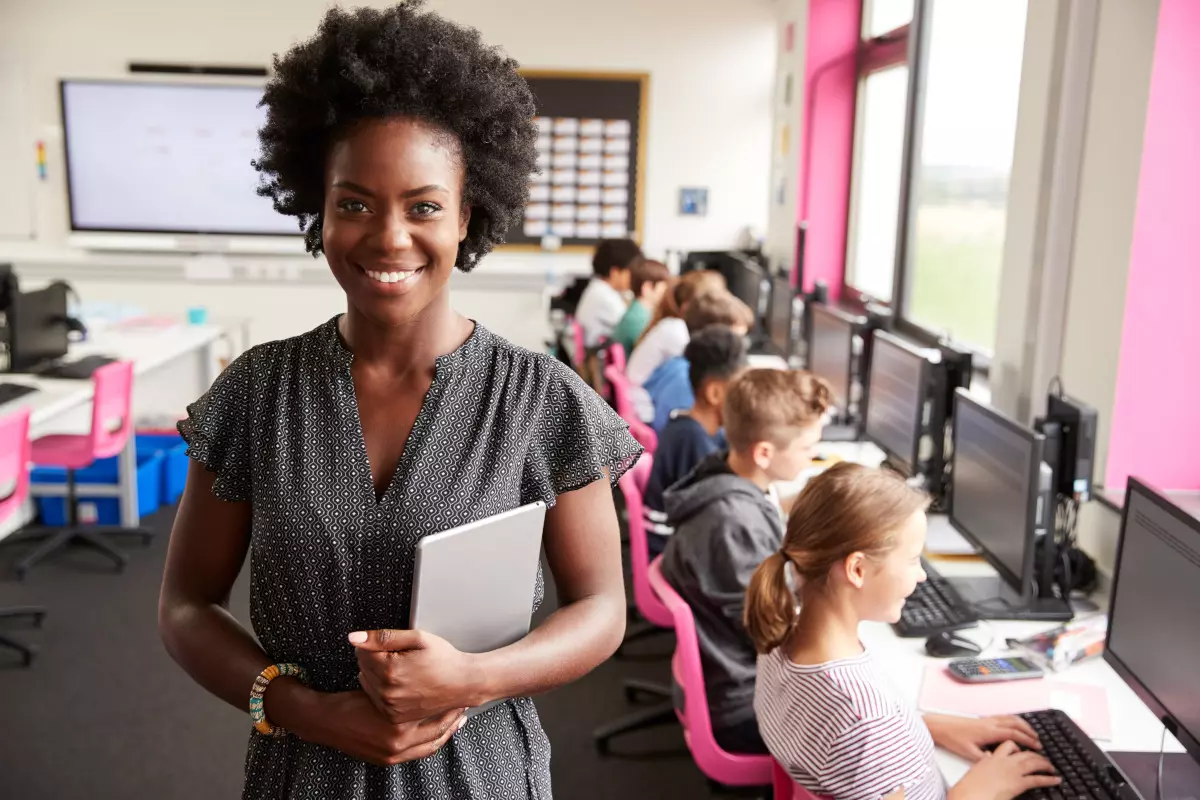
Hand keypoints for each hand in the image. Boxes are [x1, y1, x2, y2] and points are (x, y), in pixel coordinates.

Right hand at [309, 690, 467, 766]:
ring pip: (430, 746)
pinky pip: (417, 753)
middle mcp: (398, 745)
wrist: (325, 720)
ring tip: (455, 720)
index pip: (436, 717)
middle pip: (438, 734)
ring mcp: (392, 755)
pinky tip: (434, 732)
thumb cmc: (350, 701)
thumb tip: (428, 680)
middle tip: (463, 708)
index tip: (460, 695)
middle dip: (453, 720)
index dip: (450, 705)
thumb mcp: (380, 688)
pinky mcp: (386, 760)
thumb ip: (403, 687)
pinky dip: (429, 742)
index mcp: (398, 726)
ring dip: (444, 733)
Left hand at [350, 628, 484, 723]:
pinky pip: (375, 697)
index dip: (375, 644)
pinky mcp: (394, 716)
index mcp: (390, 670)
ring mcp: (390, 706)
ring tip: (400, 670)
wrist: (463, 684)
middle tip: (399, 656)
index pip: (361, 651)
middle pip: (362, 667)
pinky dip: (381, 689)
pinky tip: (399, 683)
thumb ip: (383, 637)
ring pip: (366, 682)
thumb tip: (354, 638)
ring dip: (376, 674)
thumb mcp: (418, 639)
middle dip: (375, 658)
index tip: (392, 645)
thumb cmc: (444, 659)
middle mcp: (387, 691)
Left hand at [926, 714, 1041, 760]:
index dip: (1027, 740)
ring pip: (1011, 718)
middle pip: (1016, 724)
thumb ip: (985, 758)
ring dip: (1023, 724)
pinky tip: (1016, 725)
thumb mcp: (969, 753)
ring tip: (1032, 732)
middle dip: (1029, 731)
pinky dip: (1014, 720)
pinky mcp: (984, 718)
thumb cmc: (954, 738)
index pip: (1014, 734)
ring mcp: (987, 719)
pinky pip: (1004, 716)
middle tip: (1039, 740)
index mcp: (989, 731)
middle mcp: (990, 723)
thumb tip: (997, 761)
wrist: (941, 726)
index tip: (1037, 746)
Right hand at [949, 741, 1060, 799]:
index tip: (1023, 751)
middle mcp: (1003, 761)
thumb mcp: (975, 771)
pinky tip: (1055, 780)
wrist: (969, 795)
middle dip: (1036, 755)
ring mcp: (1011, 771)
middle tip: (1043, 759)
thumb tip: (987, 759)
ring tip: (1051, 767)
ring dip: (1045, 764)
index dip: (1018, 747)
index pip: (1008, 746)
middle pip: (1025, 753)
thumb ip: (984, 763)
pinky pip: (1037, 779)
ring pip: (1033, 762)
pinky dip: (1049, 779)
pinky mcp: (1018, 783)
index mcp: (991, 758)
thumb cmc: (968, 788)